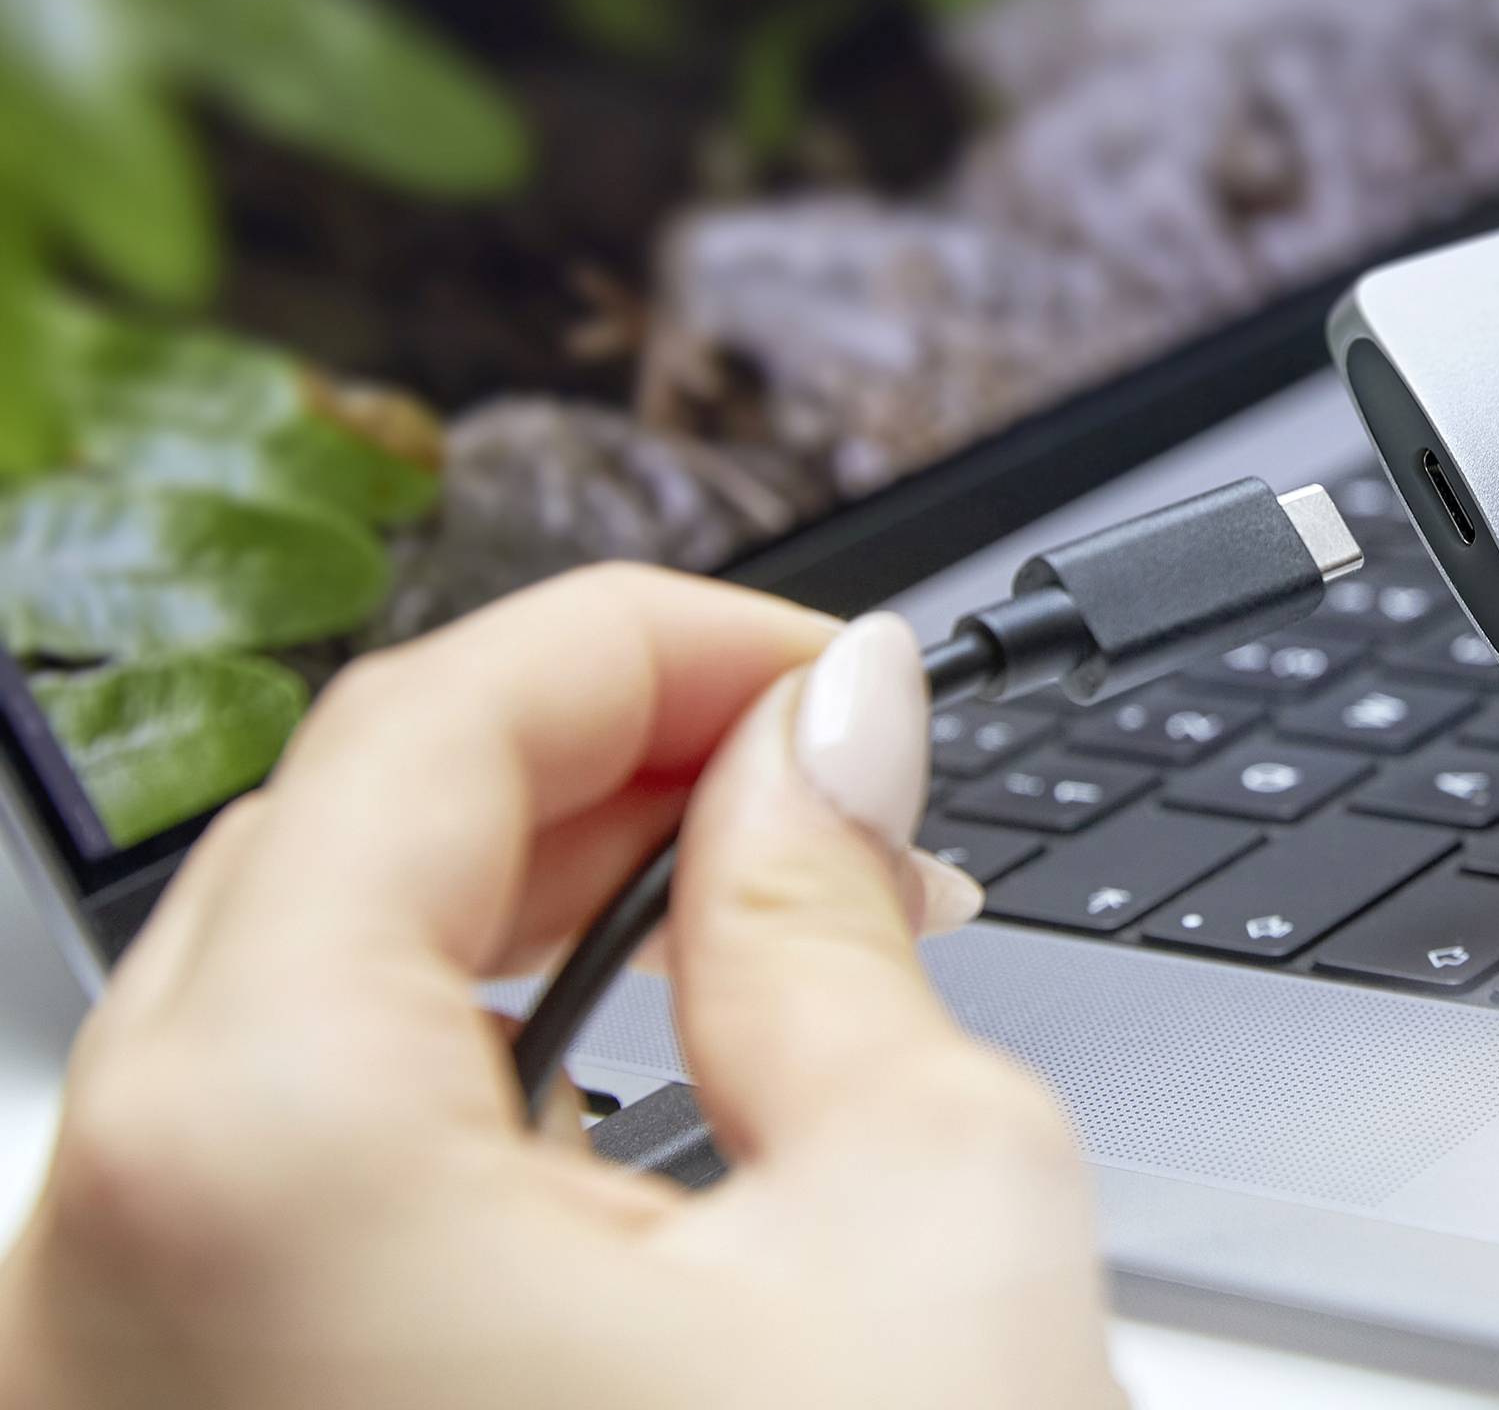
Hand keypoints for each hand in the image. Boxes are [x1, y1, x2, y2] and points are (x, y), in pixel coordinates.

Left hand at [0, 568, 1119, 1409]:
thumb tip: (834, 728)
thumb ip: (844, 913)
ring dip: (534, 921)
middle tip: (827, 781)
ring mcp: (108, 1386)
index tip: (838, 668)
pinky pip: (280, 1184)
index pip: (430, 728)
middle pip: (331, 852)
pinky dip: (465, 1092)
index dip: (669, 642)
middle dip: (599, 770)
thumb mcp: (922, 1213)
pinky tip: (644, 1102)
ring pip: (294, 1015)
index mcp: (253, 1157)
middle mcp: (96, 1269)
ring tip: (771, 923)